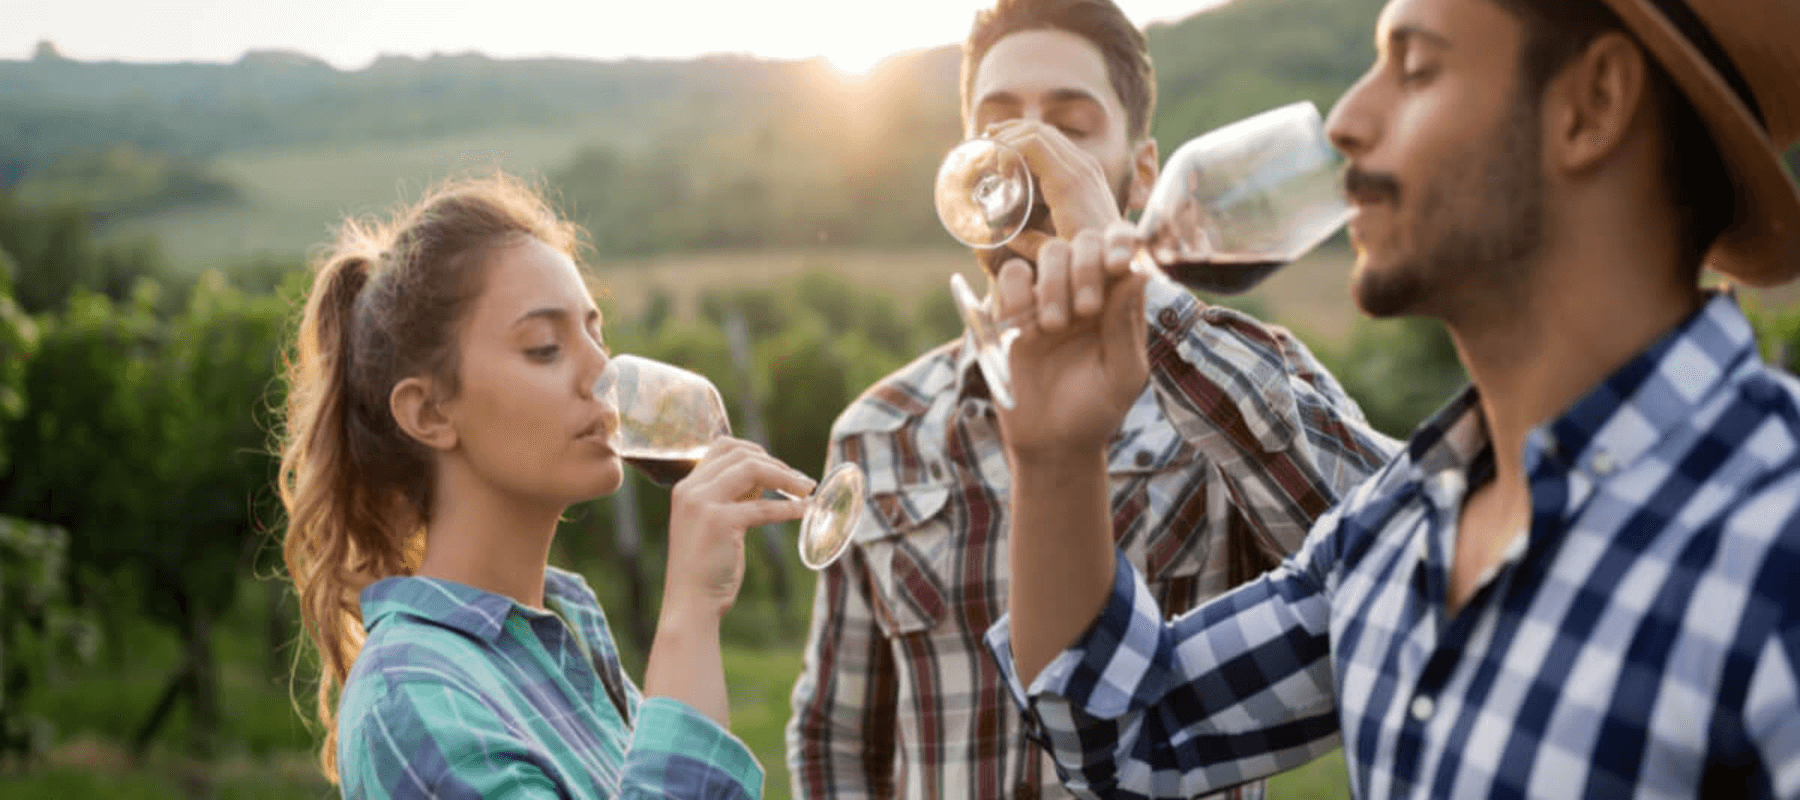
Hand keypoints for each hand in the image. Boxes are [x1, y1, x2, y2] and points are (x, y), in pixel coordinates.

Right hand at [664, 438, 812, 620]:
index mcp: (686, 486)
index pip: (722, 446)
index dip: (755, 451)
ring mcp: (703, 504)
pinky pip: (764, 507)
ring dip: (786, 477)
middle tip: (799, 480)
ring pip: (752, 469)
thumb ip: (729, 497)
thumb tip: (765, 477)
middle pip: (740, 454)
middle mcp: (690, 489)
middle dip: (775, 463)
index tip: (778, 467)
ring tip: (807, 489)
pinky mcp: (720, 522)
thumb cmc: (706, 566)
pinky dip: (789, 507)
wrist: (690, 602)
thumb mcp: (712, 521)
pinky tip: (805, 510)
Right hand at [987, 120, 1125, 258]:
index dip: (1006, 149)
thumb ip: (1027, 242)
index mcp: (1069, 183)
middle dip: (1006, 135)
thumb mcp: (1054, 253)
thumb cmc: (1089, 257)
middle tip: (984, 149)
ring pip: (1047, 132)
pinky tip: (1016, 152)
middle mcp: (1081, 167)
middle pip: (1037, 130)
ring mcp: (1087, 164)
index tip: (995, 173)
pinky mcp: (1088, 168)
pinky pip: (1056, 142)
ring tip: (993, 143)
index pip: (1032, 142)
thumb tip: (1003, 230)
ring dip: (1018, 133)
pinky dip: (1032, 141)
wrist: (1122, 253)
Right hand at [994, 222, 1148, 460]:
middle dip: (1086, 268)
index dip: (1120, 242)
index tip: (1117, 264)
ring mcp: (1046, 295)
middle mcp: (1084, 288)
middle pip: (1083, 241)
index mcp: (1118, 298)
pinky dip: (1016, 291)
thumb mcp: (1122, 374)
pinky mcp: (1010, 309)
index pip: (1122, 247)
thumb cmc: (1096, 410)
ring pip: (1049, 252)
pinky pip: (1010, 275)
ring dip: (1053, 284)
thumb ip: (1127, 325)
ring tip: (1053, 327)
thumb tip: (1138, 272)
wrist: (1051, 442)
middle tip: (1085, 311)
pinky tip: (1025, 327)